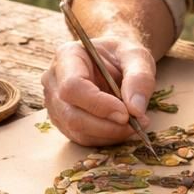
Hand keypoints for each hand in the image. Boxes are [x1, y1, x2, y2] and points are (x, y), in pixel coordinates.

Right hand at [42, 34, 156, 146]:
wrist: (115, 61)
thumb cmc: (123, 55)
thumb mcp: (137, 57)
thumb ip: (139, 78)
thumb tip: (136, 110)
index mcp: (67, 56)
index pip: (72, 86)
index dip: (99, 104)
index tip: (126, 113)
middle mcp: (54, 80)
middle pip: (71, 114)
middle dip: (106, 125)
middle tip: (136, 124)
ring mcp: (55, 103)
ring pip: (76, 130)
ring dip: (109, 134)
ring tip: (135, 125)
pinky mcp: (63, 121)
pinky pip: (82, 138)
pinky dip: (106, 138)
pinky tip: (123, 128)